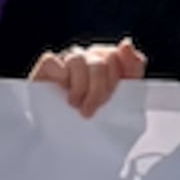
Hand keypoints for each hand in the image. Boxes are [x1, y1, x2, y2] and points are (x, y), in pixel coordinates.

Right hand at [30, 41, 145, 118]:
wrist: (66, 137)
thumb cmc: (97, 116)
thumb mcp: (124, 95)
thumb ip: (132, 67)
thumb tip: (126, 42)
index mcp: (108, 60)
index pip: (116, 56)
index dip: (114, 80)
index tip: (109, 99)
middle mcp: (88, 56)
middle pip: (99, 61)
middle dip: (98, 89)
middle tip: (91, 108)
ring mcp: (66, 59)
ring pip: (77, 59)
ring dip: (79, 87)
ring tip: (75, 104)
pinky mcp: (46, 67)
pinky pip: (53, 61)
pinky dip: (60, 78)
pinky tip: (60, 93)